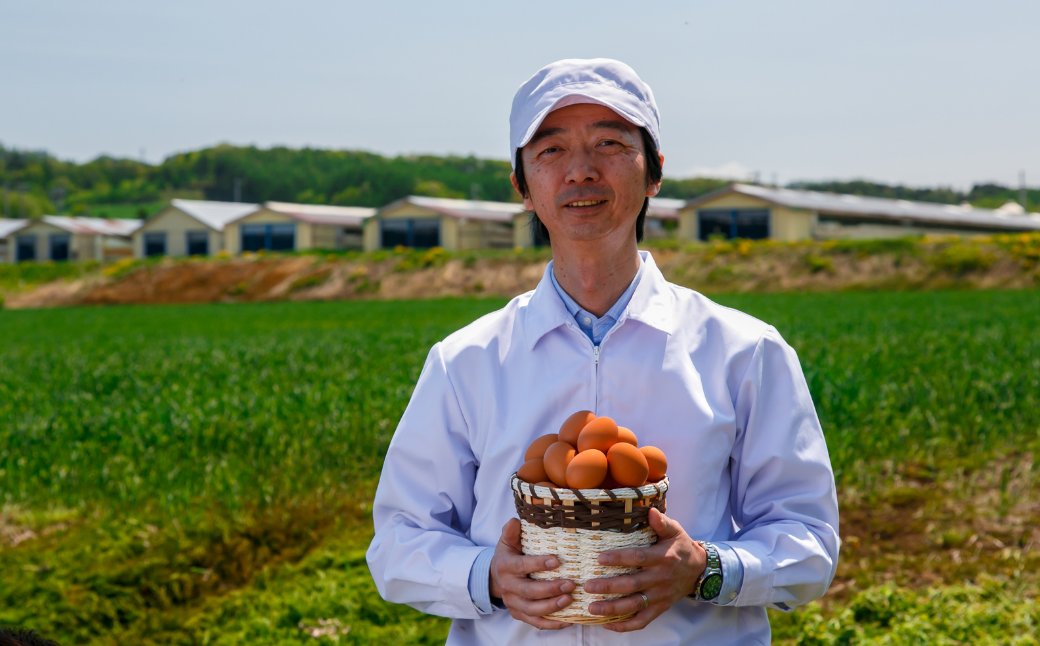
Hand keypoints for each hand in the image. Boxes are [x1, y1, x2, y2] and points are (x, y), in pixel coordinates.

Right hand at [489, 518, 574, 629]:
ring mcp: (513, 603)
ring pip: (532, 609)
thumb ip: (511, 531)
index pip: (522, 566)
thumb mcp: (507, 541)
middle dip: (550, 589)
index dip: (538, 564)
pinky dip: (552, 624)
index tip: (557, 561)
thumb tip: (516, 521)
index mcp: (505, 566)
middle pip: (528, 591)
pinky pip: (535, 622)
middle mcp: (508, 587)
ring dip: (552, 607)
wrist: (495, 577)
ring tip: (570, 600)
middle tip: (571, 584)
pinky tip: (568, 620)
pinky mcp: (519, 614)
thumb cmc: (509, 555)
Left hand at [583, 508, 705, 631]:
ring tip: (592, 608)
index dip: (619, 558)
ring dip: (612, 608)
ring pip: (635, 605)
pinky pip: (643, 621)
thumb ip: (662, 522)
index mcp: (662, 558)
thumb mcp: (675, 531)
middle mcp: (661, 578)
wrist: (700, 570)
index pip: (639, 558)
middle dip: (609, 587)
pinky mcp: (660, 608)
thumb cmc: (681, 547)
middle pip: (633, 584)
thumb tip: (651, 511)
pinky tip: (608, 624)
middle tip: (588, 586)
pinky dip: (626, 626)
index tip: (600, 558)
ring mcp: (660, 596)